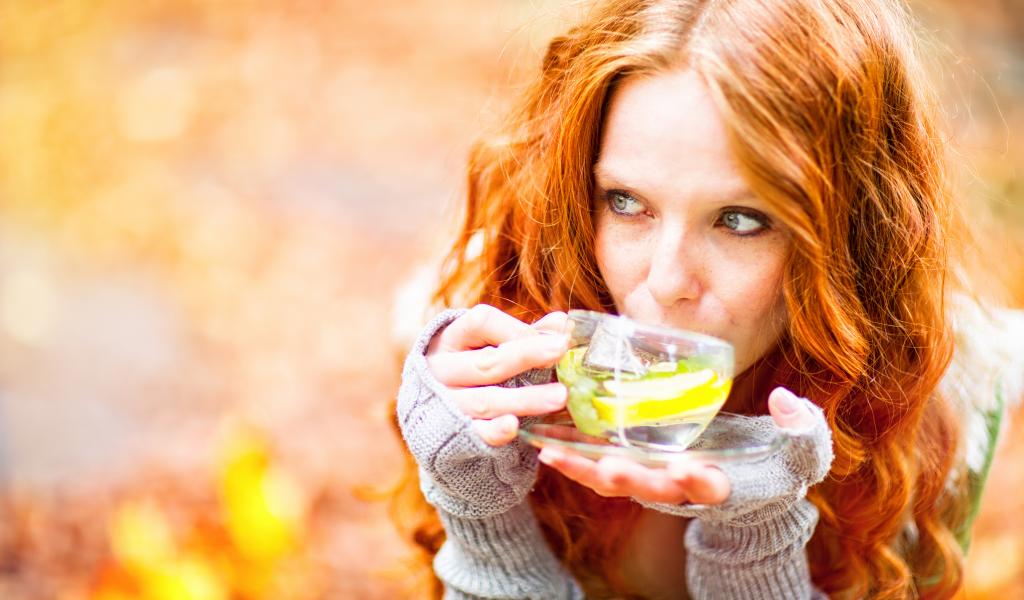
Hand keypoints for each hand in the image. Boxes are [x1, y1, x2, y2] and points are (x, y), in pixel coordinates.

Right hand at [425, 304, 570, 445]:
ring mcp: (444, 403)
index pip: (480, 323)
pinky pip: (475, 433)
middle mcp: (440, 369)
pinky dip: (494, 431)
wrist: (428, 416)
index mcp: (449, 339)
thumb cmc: (465, 371)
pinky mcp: (451, 434)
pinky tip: (514, 426)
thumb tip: (560, 322)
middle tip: (561, 350)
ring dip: (525, 398)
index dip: (516, 329)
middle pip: (486, 362)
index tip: (552, 337)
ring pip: (485, 400)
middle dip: (527, 356)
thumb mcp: (481, 346)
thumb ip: (520, 336)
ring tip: (560, 396)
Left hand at [536, 387, 823, 505]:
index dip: (699, 481)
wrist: (754, 490)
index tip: (691, 470)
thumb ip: (801, 428)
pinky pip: (602, 469)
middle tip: (605, 466)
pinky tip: (547, 443)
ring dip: (584, 470)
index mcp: (726, 484)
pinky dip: (576, 459)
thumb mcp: (803, 451)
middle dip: (628, 479)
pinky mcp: (639, 471)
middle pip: (650, 488)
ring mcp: (658, 483)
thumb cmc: (780, 467)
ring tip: (551, 452)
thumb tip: (785, 399)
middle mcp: (684, 489)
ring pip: (615, 482)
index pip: (712, 486)